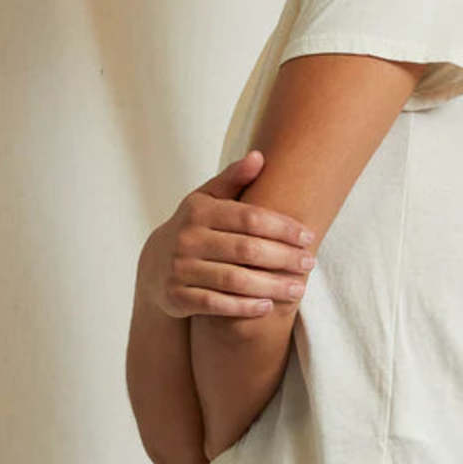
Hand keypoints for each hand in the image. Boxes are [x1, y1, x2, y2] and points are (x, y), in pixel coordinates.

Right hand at [136, 149, 316, 320]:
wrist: (153, 265)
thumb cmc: (194, 228)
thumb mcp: (207, 200)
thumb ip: (234, 179)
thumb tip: (259, 156)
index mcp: (199, 211)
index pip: (249, 218)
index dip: (282, 228)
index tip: (308, 237)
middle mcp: (187, 239)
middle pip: (246, 250)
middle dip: (283, 258)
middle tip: (309, 264)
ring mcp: (180, 269)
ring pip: (234, 280)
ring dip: (270, 286)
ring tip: (297, 289)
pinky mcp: (177, 297)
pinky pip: (216, 304)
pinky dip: (243, 307)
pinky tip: (268, 307)